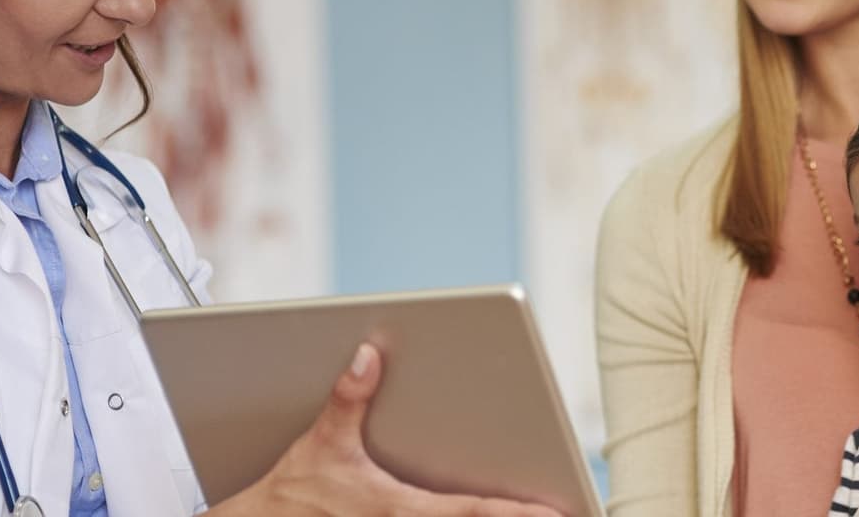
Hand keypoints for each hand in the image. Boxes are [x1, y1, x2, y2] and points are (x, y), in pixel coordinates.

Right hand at [205, 343, 565, 516]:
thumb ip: (347, 401)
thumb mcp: (319, 445)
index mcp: (395, 509)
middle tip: (567, 513)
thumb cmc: (291, 496)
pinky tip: (498, 510)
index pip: (470, 512)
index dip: (516, 513)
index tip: (557, 510)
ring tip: (541, 512)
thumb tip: (369, 356)